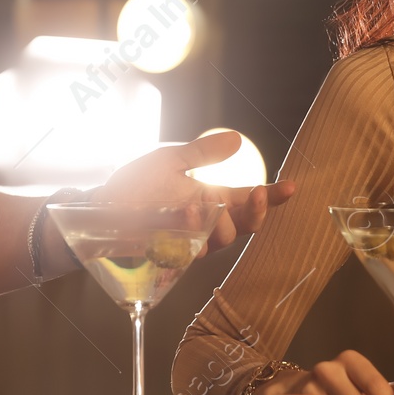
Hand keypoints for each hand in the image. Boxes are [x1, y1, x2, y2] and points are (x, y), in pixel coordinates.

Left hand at [96, 130, 294, 251]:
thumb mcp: (170, 161)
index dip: (272, 197)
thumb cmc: (135, 186)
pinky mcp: (176, 255)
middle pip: (245, 225)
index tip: (292, 188)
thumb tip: (238, 140)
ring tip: (198, 206)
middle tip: (259, 194)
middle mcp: (206, 221)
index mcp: (209, 197)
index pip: (247, 200)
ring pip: (224, 239)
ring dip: (219, 222)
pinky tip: (185, 216)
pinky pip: (195, 249)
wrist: (101, 210)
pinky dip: (193, 232)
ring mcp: (192, 240)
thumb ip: (203, 154)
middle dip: (256, 212)